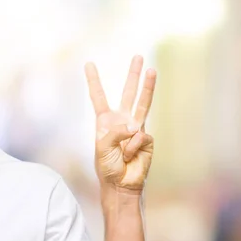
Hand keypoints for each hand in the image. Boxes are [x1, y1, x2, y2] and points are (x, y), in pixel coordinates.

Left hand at [85, 55, 156, 193]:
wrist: (121, 184)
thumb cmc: (107, 167)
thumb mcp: (102, 147)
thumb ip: (116, 132)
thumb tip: (136, 126)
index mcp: (105, 121)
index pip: (99, 97)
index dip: (94, 81)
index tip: (89, 64)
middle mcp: (122, 121)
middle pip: (128, 93)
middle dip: (132, 75)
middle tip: (138, 56)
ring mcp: (136, 129)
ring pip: (143, 103)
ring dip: (148, 86)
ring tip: (152, 69)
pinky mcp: (147, 139)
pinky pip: (140, 136)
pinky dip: (132, 148)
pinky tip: (130, 157)